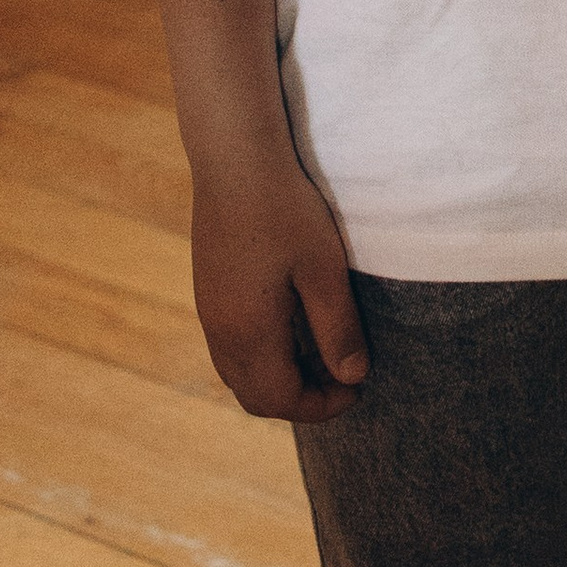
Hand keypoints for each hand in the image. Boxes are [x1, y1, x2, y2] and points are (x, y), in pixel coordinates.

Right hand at [190, 149, 368, 422]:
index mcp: (247, 333)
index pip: (280, 400)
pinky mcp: (208, 291)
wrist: (234, 160)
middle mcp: (220, 332)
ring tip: (323, 352)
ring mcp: (209, 312)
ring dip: (280, 377)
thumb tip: (353, 378)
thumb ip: (337, 328)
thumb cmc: (284, 210)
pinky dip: (263, 355)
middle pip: (256, 396)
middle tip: (343, 377)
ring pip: (240, 374)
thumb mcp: (323, 269)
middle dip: (300, 399)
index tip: (358, 388)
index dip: (322, 406)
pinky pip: (232, 347)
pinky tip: (293, 325)